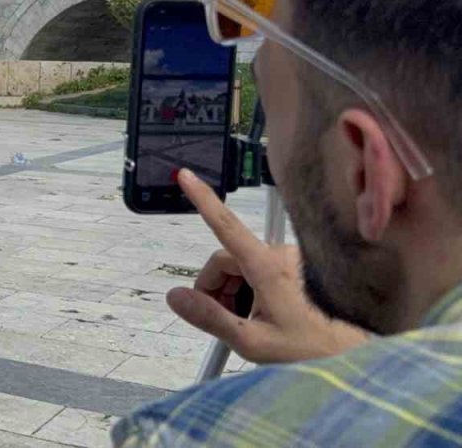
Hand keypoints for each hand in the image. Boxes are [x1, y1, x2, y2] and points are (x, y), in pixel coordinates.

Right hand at [166, 169, 369, 363]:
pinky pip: (264, 269)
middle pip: (228, 258)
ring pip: (245, 264)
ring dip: (235, 289)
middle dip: (216, 285)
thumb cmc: (311, 350)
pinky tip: (264, 314)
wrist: (358, 356)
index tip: (186, 177)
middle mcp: (281, 255)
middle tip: (219, 317)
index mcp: (267, 267)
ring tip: (248, 321)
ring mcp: (294, 260)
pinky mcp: (303, 267)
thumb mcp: (252, 341)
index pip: (225, 226)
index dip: (202, 199)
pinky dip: (254, 288)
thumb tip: (175, 297)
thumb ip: (210, 317)